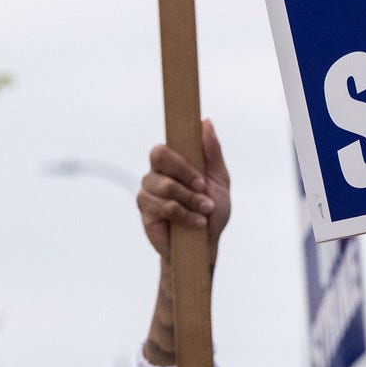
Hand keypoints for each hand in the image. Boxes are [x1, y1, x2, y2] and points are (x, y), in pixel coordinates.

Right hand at [137, 119, 231, 261]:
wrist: (206, 244)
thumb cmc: (213, 209)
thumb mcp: (219, 179)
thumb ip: (212, 151)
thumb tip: (205, 122)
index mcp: (172, 163)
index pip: (163, 149)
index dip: (181, 161)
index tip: (202, 180)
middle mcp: (155, 175)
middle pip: (159, 158)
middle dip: (185, 176)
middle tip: (203, 191)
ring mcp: (147, 193)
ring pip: (166, 186)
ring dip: (191, 201)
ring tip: (205, 211)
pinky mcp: (146, 213)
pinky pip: (164, 207)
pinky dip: (185, 215)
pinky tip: (197, 222)